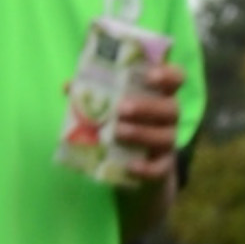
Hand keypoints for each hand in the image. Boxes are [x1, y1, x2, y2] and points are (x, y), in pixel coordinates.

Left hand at [105, 62, 183, 189]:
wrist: (131, 164)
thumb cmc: (121, 123)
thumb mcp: (110, 106)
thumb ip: (94, 93)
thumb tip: (68, 86)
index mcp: (159, 94)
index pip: (176, 78)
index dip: (168, 75)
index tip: (150, 75)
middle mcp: (168, 116)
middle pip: (171, 108)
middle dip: (146, 107)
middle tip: (121, 108)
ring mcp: (168, 141)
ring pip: (166, 137)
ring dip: (142, 133)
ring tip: (118, 132)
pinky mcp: (163, 166)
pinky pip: (160, 168)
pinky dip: (147, 168)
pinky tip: (130, 166)